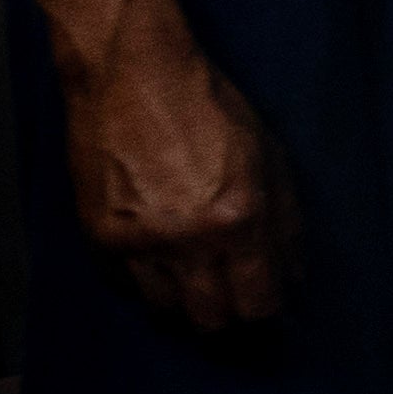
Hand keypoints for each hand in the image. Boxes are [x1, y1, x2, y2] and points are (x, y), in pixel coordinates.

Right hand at [64, 3, 298, 338]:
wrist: (131, 72)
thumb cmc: (208, 107)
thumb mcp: (268, 157)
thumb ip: (286, 225)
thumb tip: (293, 279)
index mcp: (237, 220)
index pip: (258, 305)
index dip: (266, 310)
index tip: (264, 300)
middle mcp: (187, 240)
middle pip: (210, 321)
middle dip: (226, 313)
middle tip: (229, 290)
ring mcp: (138, 241)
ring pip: (165, 310)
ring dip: (183, 298)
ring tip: (191, 269)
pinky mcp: (99, 235)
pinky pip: (127, 285)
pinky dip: (144, 277)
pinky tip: (155, 249)